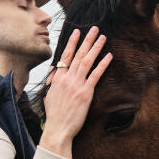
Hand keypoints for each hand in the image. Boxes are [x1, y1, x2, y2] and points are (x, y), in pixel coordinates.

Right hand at [39, 26, 112, 158]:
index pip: (65, 56)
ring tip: (103, 38)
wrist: (58, 129)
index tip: (77, 32)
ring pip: (87, 61)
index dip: (72, 43)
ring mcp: (76, 85)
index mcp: (57, 78)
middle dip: (87, 40)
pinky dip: (103, 65)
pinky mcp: (86, 93)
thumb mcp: (49, 96)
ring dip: (95, 48)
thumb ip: (54, 82)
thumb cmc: (54, 115)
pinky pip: (95, 75)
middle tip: (94, 29)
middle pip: (78, 55)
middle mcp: (66, 79)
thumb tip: (56, 73)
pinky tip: (109, 56)